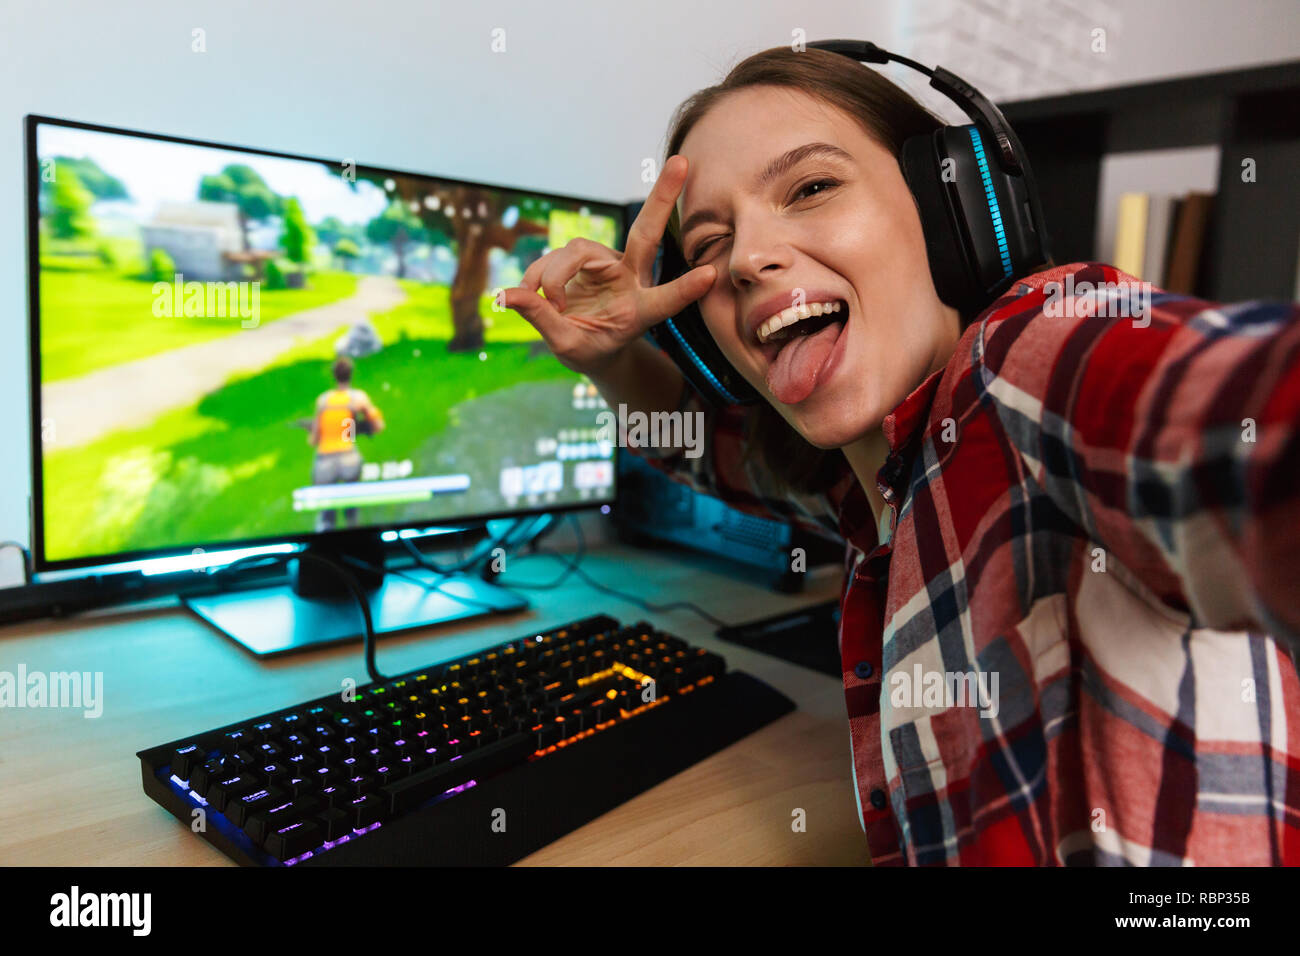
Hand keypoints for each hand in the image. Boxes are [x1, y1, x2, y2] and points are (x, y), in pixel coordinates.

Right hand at [499, 155, 716, 375]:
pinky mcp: (586, 257)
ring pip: (576, 251)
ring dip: (552, 277)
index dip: (684, 289)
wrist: (589, 344)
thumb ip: (541, 318)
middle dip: (662, 198)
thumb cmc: (588, 349)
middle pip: (646, 234)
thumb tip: (507, 294)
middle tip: (681, 163)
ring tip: (546, 305)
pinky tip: (531, 294)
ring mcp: (609, 265)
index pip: (664, 301)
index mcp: (639, 312)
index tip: (710, 276)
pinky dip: (539, 276)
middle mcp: (630, 280)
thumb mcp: (566, 345)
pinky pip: (556, 255)